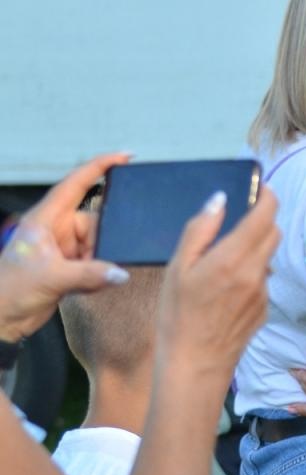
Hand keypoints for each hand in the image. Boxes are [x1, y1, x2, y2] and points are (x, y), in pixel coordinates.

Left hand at [0, 152, 131, 339]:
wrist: (1, 319)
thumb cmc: (10, 289)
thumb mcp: (53, 278)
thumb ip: (91, 274)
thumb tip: (122, 273)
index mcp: (44, 219)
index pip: (75, 184)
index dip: (100, 167)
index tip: (125, 156)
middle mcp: (54, 230)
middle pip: (93, 222)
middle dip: (101, 243)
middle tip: (95, 263)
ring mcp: (60, 249)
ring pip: (97, 246)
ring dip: (97, 264)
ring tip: (83, 281)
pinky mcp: (66, 267)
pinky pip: (94, 264)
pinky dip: (95, 276)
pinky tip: (83, 288)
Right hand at [153, 188, 280, 390]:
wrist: (195, 364)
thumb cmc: (177, 316)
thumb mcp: (177, 267)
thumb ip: (200, 231)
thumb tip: (220, 201)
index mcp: (233, 258)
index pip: (265, 216)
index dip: (267, 197)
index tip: (261, 188)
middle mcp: (256, 273)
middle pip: (273, 233)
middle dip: (262, 220)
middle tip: (240, 217)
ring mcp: (264, 293)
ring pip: (268, 257)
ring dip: (255, 248)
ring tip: (223, 258)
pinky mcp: (265, 310)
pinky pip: (263, 280)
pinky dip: (251, 273)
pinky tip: (225, 288)